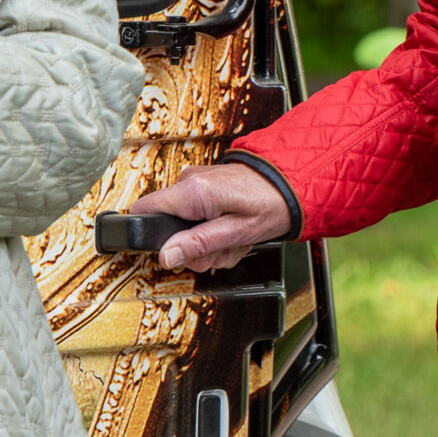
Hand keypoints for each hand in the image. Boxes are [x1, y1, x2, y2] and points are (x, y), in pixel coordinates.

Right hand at [131, 163, 293, 271]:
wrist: (294, 183)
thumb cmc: (272, 204)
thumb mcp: (235, 234)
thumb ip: (197, 244)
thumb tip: (165, 255)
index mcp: (193, 190)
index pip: (144, 211)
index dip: (153, 236)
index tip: (175, 252)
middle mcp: (190, 181)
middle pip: (169, 228)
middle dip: (195, 249)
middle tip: (221, 251)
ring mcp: (197, 183)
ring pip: (185, 227)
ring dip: (209, 244)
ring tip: (233, 242)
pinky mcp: (205, 188)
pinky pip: (197, 217)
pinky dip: (213, 231)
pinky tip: (233, 232)